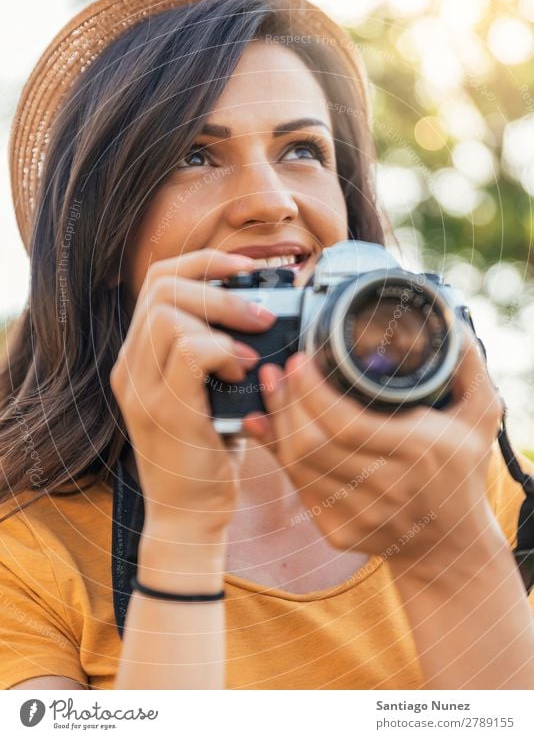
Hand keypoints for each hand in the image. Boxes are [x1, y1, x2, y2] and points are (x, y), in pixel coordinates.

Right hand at [110, 249, 275, 539]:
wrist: (188, 516)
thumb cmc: (208, 450)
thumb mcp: (208, 390)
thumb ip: (217, 349)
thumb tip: (264, 306)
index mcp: (139, 355)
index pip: (157, 280)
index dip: (203, 262)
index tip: (246, 266)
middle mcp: (130, 366)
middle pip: (160, 287)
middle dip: (220, 286)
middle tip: (263, 312)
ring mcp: (140, 389)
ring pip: (169, 313)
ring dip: (223, 320)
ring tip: (250, 351)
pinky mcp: (163, 412)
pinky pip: (189, 351)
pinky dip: (223, 351)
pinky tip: (242, 373)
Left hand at [243, 329, 503, 562]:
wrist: (450, 543)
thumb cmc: (461, 469)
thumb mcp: (480, 415)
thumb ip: (467, 367)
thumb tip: (448, 323)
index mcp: (417, 452)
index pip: (348, 424)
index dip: (312, 392)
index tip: (300, 360)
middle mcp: (387, 488)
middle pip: (312, 444)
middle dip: (286, 401)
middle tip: (279, 369)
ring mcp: (360, 516)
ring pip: (298, 465)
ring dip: (277, 422)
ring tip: (272, 388)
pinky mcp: (338, 532)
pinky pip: (297, 487)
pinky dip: (277, 452)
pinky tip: (269, 424)